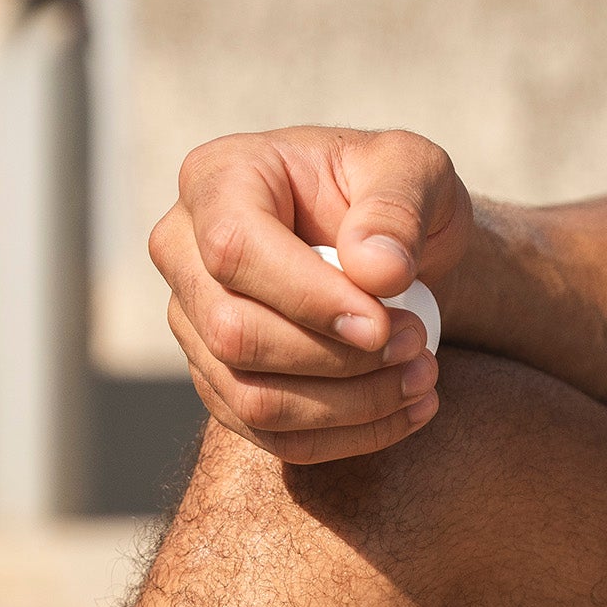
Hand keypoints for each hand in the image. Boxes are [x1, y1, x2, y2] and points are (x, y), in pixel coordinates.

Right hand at [149, 126, 473, 463]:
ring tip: (422, 379)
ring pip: (250, 400)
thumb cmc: (393, 196)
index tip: (382, 324)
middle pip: (233, 335)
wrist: (387, 250)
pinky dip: (347, 437)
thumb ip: (398, 205)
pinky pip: (272, 436)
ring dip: (348, 407)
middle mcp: (184, 255)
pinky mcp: (221, 383)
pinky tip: (408, 411)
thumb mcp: (414, 169)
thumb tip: (374, 271)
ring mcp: (194, 326)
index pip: (233, 251)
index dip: (308, 299)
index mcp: (217, 181)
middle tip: (417, 347)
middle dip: (335, 360)